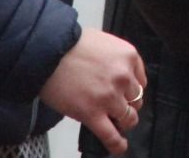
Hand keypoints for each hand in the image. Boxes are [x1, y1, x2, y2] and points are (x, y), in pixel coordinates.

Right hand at [38, 28, 146, 155]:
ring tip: (117, 125)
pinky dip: (117, 144)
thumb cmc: (68, 43)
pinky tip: (119, 146)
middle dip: (128, 105)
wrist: (47, 51)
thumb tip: (115, 72)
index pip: (140, 81)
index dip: (132, 90)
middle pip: (135, 100)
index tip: (127, 94)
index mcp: (128, 56)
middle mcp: (123, 76)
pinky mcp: (93, 114)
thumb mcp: (102, 41)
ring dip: (123, 123)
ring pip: (128, 118)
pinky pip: (111, 135)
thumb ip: (114, 58)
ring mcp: (109, 97)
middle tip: (118, 108)